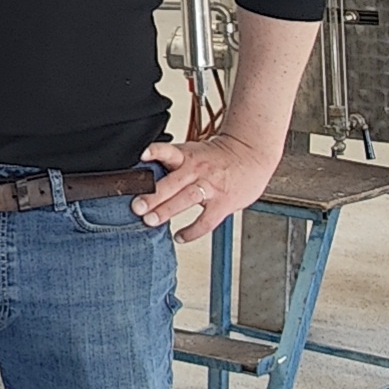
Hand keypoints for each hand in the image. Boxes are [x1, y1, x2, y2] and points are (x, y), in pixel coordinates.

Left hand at [133, 131, 282, 241]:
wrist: (251, 155)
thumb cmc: (218, 157)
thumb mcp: (194, 152)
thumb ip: (173, 164)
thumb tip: (145, 176)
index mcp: (187, 156)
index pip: (169, 151)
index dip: (155, 151)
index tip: (142, 155)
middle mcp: (197, 170)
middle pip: (172, 182)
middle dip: (153, 195)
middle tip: (137, 206)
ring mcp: (210, 187)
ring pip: (186, 199)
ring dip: (167, 211)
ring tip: (150, 221)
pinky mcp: (223, 203)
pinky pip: (206, 221)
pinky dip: (192, 231)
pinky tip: (179, 237)